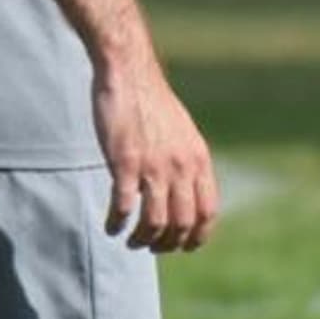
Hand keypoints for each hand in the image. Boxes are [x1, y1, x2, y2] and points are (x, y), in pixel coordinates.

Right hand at [93, 52, 217, 254]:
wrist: (130, 72)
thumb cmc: (152, 102)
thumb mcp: (183, 134)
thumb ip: (187, 163)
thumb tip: (185, 193)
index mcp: (198, 159)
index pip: (208, 212)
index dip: (197, 237)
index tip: (183, 246)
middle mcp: (181, 166)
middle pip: (182, 224)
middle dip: (167, 244)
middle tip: (151, 246)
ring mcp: (154, 165)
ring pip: (155, 222)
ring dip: (142, 240)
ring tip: (131, 241)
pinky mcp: (125, 161)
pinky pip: (124, 207)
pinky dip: (117, 224)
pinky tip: (111, 226)